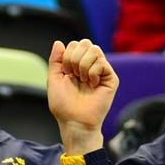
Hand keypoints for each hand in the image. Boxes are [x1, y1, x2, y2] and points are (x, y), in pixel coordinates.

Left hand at [47, 39, 117, 154]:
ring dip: (83, 65)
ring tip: (83, 80)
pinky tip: (92, 84)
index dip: (67, 55)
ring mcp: (101, 71)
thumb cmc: (64, 105)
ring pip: (95, 50)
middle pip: (86, 43)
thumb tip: (59, 42)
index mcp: (77, 65)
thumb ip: (55, 60)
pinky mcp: (111, 79)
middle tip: (74, 75)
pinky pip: (102, 63)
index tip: (66, 73)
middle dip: (74, 58)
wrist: (75, 121)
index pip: (75, 44)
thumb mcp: (54, 79)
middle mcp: (90, 66)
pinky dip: (93, 72)